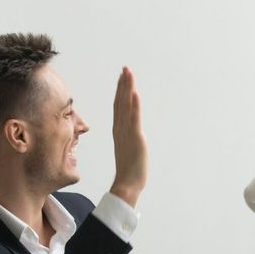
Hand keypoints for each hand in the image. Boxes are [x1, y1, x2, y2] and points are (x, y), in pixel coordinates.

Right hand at [109, 67, 146, 206]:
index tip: (121, 77)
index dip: (119, 91)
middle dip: (123, 85)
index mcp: (119, 131)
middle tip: (125, 68)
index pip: (118, 106)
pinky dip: (134, 106)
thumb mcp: (127, 149)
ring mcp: (127, 133)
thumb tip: (130, 134)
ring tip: (128, 73)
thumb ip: (127, 139)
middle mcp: (121, 129)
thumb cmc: (129, 170)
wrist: (127, 184)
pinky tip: (134, 93)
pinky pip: (134, 119)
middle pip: (120, 102)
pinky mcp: (135, 139)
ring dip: (127, 89)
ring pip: (126, 107)